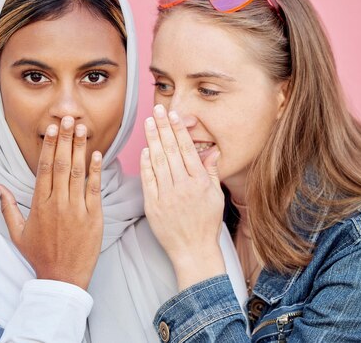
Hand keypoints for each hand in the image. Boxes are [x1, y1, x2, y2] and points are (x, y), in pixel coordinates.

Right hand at [0, 116, 102, 289]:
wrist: (62, 278)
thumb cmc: (40, 255)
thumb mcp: (17, 233)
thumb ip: (7, 208)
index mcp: (38, 205)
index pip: (43, 169)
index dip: (48, 146)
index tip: (52, 129)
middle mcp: (56, 204)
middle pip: (60, 165)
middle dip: (65, 139)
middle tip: (68, 118)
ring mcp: (76, 210)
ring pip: (77, 173)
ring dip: (80, 149)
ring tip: (83, 129)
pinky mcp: (93, 217)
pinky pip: (94, 189)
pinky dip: (96, 171)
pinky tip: (98, 154)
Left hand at [140, 104, 225, 289]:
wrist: (193, 251)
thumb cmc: (206, 225)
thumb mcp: (216, 197)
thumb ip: (211, 172)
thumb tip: (211, 151)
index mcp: (200, 182)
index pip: (186, 149)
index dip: (179, 130)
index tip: (173, 115)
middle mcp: (183, 186)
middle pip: (170, 150)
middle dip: (163, 127)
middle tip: (157, 109)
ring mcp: (167, 196)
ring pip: (157, 161)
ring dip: (152, 139)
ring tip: (148, 122)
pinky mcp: (153, 206)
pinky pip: (148, 180)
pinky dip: (145, 164)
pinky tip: (144, 149)